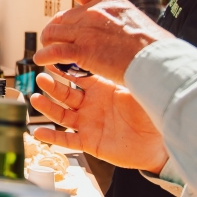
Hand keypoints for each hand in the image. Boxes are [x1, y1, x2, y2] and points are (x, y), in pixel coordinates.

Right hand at [31, 71, 167, 172]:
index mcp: (102, 89)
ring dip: (47, 107)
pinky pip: (67, 140)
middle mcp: (92, 105)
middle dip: (52, 86)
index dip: (63, 68)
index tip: (51, 58)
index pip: (77, 76)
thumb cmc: (153, 114)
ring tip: (35, 99)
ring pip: (62, 115)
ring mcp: (89, 124)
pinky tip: (38, 132)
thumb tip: (115, 53)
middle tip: (42, 78)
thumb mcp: (137, 89)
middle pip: (65, 94)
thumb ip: (121, 74)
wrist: (160, 144)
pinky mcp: (90, 142)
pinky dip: (52, 137)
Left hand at [33, 0, 172, 83]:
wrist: (157, 59)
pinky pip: (53, 51)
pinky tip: (41, 60)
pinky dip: (44, 56)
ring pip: (52, 33)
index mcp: (108, 2)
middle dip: (54, 30)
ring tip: (47, 54)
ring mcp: (86, 30)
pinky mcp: (83, 50)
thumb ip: (115, 20)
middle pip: (60, 18)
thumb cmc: (152, 46)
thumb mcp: (134, 20)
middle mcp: (93, 12)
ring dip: (47, 44)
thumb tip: (109, 29)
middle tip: (53, 42)